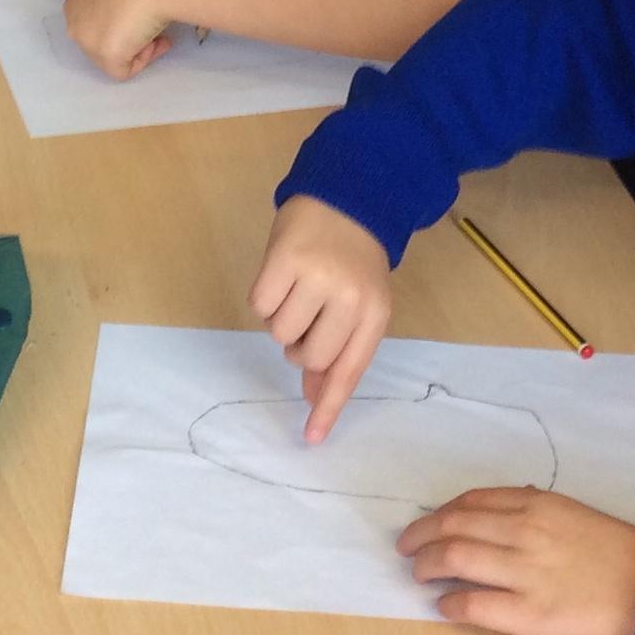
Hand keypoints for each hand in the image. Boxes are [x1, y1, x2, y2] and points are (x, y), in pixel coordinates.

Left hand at [63, 0, 176, 79]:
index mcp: (76, 0)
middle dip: (128, 41)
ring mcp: (86, 39)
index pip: (96, 25)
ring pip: (110, 60)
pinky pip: (123, 72)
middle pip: (100, 45)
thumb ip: (116, 4)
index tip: (144, 19)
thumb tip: (131, 22)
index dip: (123, 26)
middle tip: (156, 33)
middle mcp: (74, 20)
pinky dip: (143, 60)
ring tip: (159, 35)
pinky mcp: (105, 54)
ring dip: (136, 50)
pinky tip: (156, 40)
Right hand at [249, 197, 390, 441]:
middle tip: (309, 315)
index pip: (349, 369)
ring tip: (298, 288)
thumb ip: (339, 348)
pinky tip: (283, 275)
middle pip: (306, 356)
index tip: (312, 437)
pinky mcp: (284, 259)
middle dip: (300, 345)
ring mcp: (317, 278)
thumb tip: (312, 395)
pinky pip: (259, 305)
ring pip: (279, 333)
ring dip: (282, 318)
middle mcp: (350, 298)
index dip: (328, 405)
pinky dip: (265, 297)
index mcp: (375, 312)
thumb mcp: (360, 303)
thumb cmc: (354, 259)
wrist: (347, 197)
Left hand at [397, 487, 634, 634]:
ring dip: (426, 566)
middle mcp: (525, 531)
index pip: (472, 501)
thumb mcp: (577, 513)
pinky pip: (473, 604)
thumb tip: (500, 509)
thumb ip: (537, 509)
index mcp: (538, 505)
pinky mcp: (527, 615)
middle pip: (453, 526)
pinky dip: (450, 602)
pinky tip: (444, 606)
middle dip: (421, 536)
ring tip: (419, 574)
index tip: (427, 522)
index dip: (440, 512)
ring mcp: (524, 573)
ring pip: (455, 558)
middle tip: (406, 548)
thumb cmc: (619, 554)